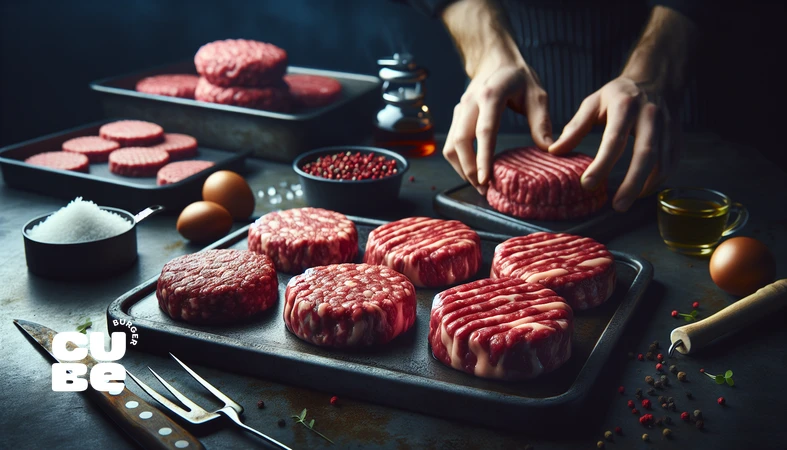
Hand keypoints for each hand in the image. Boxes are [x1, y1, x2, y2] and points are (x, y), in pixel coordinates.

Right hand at [442, 61, 552, 193]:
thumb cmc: (518, 78)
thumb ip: (541, 122)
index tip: (485, 179)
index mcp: (491, 95)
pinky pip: (451, 144)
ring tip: (478, 184)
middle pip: (460, 141)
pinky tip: (472, 171)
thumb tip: (548, 149)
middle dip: (469, 169)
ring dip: (461, 168)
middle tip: (484, 189)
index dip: (482, 157)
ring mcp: (459, 110)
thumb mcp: (537, 95)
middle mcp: (470, 103)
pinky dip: (459, 161)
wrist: (495, 59)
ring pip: (450, 145)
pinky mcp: (456, 117)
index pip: (484, 130)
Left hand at [548, 76, 681, 211]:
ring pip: (662, 162)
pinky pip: (671, 163)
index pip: (614, 139)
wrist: (655, 80)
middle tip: (617, 206)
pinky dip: (658, 181)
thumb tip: (554, 151)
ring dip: (645, 186)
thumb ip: (575, 128)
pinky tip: (642, 191)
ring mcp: (668, 126)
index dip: (602, 164)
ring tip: (625, 202)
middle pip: (646, 154)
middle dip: (632, 183)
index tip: (587, 184)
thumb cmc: (618, 95)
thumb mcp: (593, 103)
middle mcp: (651, 116)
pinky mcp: (677, 137)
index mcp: (625, 106)